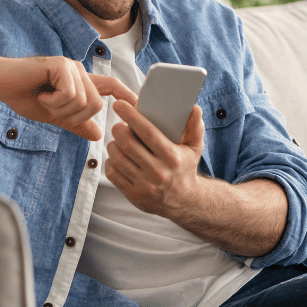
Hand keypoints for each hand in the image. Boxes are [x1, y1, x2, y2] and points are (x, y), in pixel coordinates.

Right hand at [0, 56, 135, 139]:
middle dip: (74, 117)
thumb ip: (76, 124)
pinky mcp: (61, 65)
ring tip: (45, 99)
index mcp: (81, 83)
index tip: (141, 106)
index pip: (112, 86)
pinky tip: (41, 93)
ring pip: (84, 102)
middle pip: (96, 105)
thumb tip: (99, 135)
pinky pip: (70, 94)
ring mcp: (72, 67)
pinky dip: (54, 101)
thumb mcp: (55, 116)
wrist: (0, 84)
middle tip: (53, 109)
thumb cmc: (25, 96)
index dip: (128, 95)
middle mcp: (80, 72)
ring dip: (61, 109)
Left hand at [105, 100, 204, 216]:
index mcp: (172, 157)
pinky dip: (110, 161)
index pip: (148, 132)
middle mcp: (158, 172)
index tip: (119, 104)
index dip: (131, 116)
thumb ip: (195, 126)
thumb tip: (194, 107)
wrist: (184, 201)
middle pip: (127, 144)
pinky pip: (113, 173)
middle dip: (118, 130)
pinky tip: (117, 156)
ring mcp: (144, 185)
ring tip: (118, 140)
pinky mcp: (133, 195)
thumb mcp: (195, 147)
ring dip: (113, 144)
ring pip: (117, 158)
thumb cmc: (186, 167)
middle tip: (119, 125)